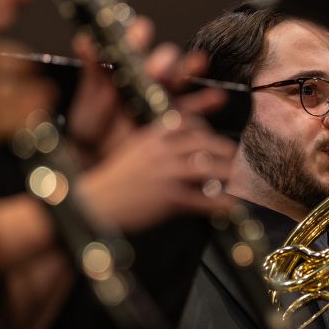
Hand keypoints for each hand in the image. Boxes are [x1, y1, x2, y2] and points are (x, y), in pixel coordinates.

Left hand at [65, 19, 228, 164]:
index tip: (141, 30)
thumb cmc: (92, 127)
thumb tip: (85, 40)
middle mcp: (146, 80)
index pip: (134, 47)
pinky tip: (215, 98)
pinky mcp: (173, 120)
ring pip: (179, 79)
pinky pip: (192, 109)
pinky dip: (204, 101)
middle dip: (163, 60)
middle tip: (158, 67)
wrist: (99, 159)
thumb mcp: (90, 98)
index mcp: (124, 70)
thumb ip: (92, 70)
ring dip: (190, 69)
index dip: (138, 37)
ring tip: (200, 61)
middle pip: (162, 61)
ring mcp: (161, 98)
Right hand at [77, 116, 235, 232]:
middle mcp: (161, 150)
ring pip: (208, 167)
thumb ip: (153, 148)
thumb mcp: (131, 154)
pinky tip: (229, 206)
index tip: (212, 136)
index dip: (204, 128)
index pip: (185, 122)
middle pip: (203, 142)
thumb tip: (174, 152)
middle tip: (234, 157)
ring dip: (227, 173)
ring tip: (235, 180)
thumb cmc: (111, 183)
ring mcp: (166, 173)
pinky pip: (203, 199)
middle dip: (224, 149)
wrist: (93, 205)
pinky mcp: (170, 197)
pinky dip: (220, 203)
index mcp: (151, 137)